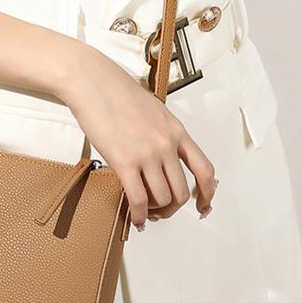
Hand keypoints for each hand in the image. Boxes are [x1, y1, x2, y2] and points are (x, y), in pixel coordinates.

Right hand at [55, 44, 216, 230]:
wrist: (94, 83)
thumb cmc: (118, 93)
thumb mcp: (154, 112)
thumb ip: (164, 135)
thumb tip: (164, 158)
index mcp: (177, 132)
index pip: (204, 170)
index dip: (207, 194)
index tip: (203, 206)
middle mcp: (167, 145)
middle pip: (182, 192)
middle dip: (172, 208)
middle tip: (160, 211)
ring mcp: (148, 154)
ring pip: (162, 199)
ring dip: (154, 212)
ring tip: (143, 211)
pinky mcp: (125, 162)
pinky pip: (139, 199)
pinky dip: (139, 215)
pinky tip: (134, 218)